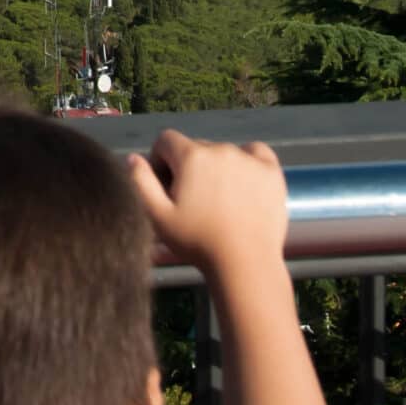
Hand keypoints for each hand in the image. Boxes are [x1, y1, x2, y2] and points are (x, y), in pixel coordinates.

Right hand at [128, 129, 287, 275]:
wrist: (245, 264)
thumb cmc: (197, 242)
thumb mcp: (157, 216)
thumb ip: (140, 182)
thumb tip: (134, 158)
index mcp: (192, 156)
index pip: (166, 140)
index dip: (160, 161)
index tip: (166, 187)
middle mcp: (221, 149)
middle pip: (194, 147)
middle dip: (187, 167)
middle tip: (191, 200)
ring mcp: (250, 159)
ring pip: (223, 152)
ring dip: (215, 167)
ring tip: (218, 199)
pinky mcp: (272, 172)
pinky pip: (255, 152)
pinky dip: (246, 161)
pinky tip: (242, 182)